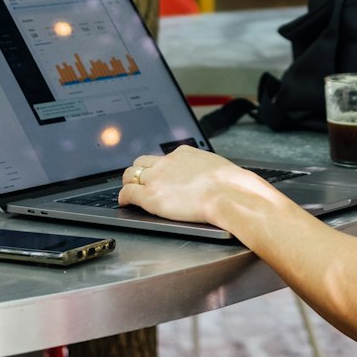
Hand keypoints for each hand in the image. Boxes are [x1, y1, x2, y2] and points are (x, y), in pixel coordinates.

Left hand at [118, 146, 272, 227]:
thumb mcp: (219, 168)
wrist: (229, 195)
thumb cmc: (232, 186)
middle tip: (137, 182)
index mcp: (184, 153)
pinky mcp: (150, 196)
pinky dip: (124, 198)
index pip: (162, 158)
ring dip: (128, 183)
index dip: (157, 167)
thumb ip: (207, 170)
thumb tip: (213, 177)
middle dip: (138, 172)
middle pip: (141, 162)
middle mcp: (167, 162)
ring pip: (130, 175)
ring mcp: (157, 178)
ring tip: (129, 192)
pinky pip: (128, 194)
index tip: (157, 175)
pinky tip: (125, 203)